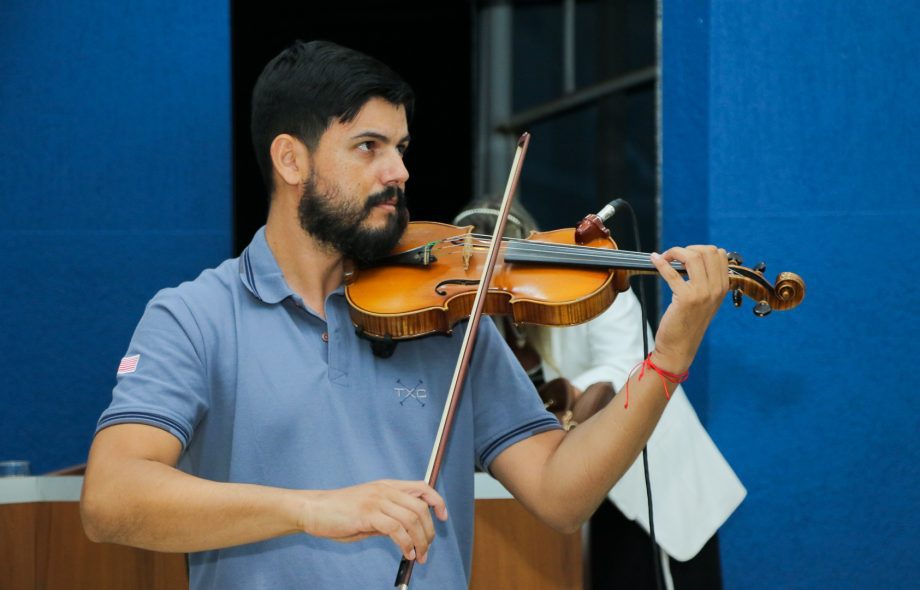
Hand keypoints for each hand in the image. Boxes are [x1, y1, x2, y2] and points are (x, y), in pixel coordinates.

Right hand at [301, 480, 447, 563]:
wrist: (313, 509)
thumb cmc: (339, 512)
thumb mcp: (369, 511)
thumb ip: (388, 517)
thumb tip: (406, 533)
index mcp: (387, 486)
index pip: (422, 487)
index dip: (437, 501)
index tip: (443, 517)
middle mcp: (385, 490)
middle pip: (420, 508)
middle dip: (429, 531)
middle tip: (426, 550)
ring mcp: (376, 500)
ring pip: (411, 519)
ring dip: (420, 541)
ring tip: (418, 556)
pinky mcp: (367, 513)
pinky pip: (396, 529)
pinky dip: (405, 544)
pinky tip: (406, 553)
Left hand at [650, 245, 729, 371]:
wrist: (680, 347)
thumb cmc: (688, 323)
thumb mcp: (705, 301)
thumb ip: (706, 281)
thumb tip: (693, 257)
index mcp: (723, 287)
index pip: (719, 254)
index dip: (699, 249)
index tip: (685, 256)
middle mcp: (716, 289)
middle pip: (708, 251)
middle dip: (688, 248)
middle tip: (673, 256)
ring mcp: (703, 293)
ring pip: (693, 257)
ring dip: (675, 252)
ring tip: (665, 257)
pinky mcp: (686, 299)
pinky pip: (672, 272)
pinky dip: (661, 263)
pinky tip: (654, 259)